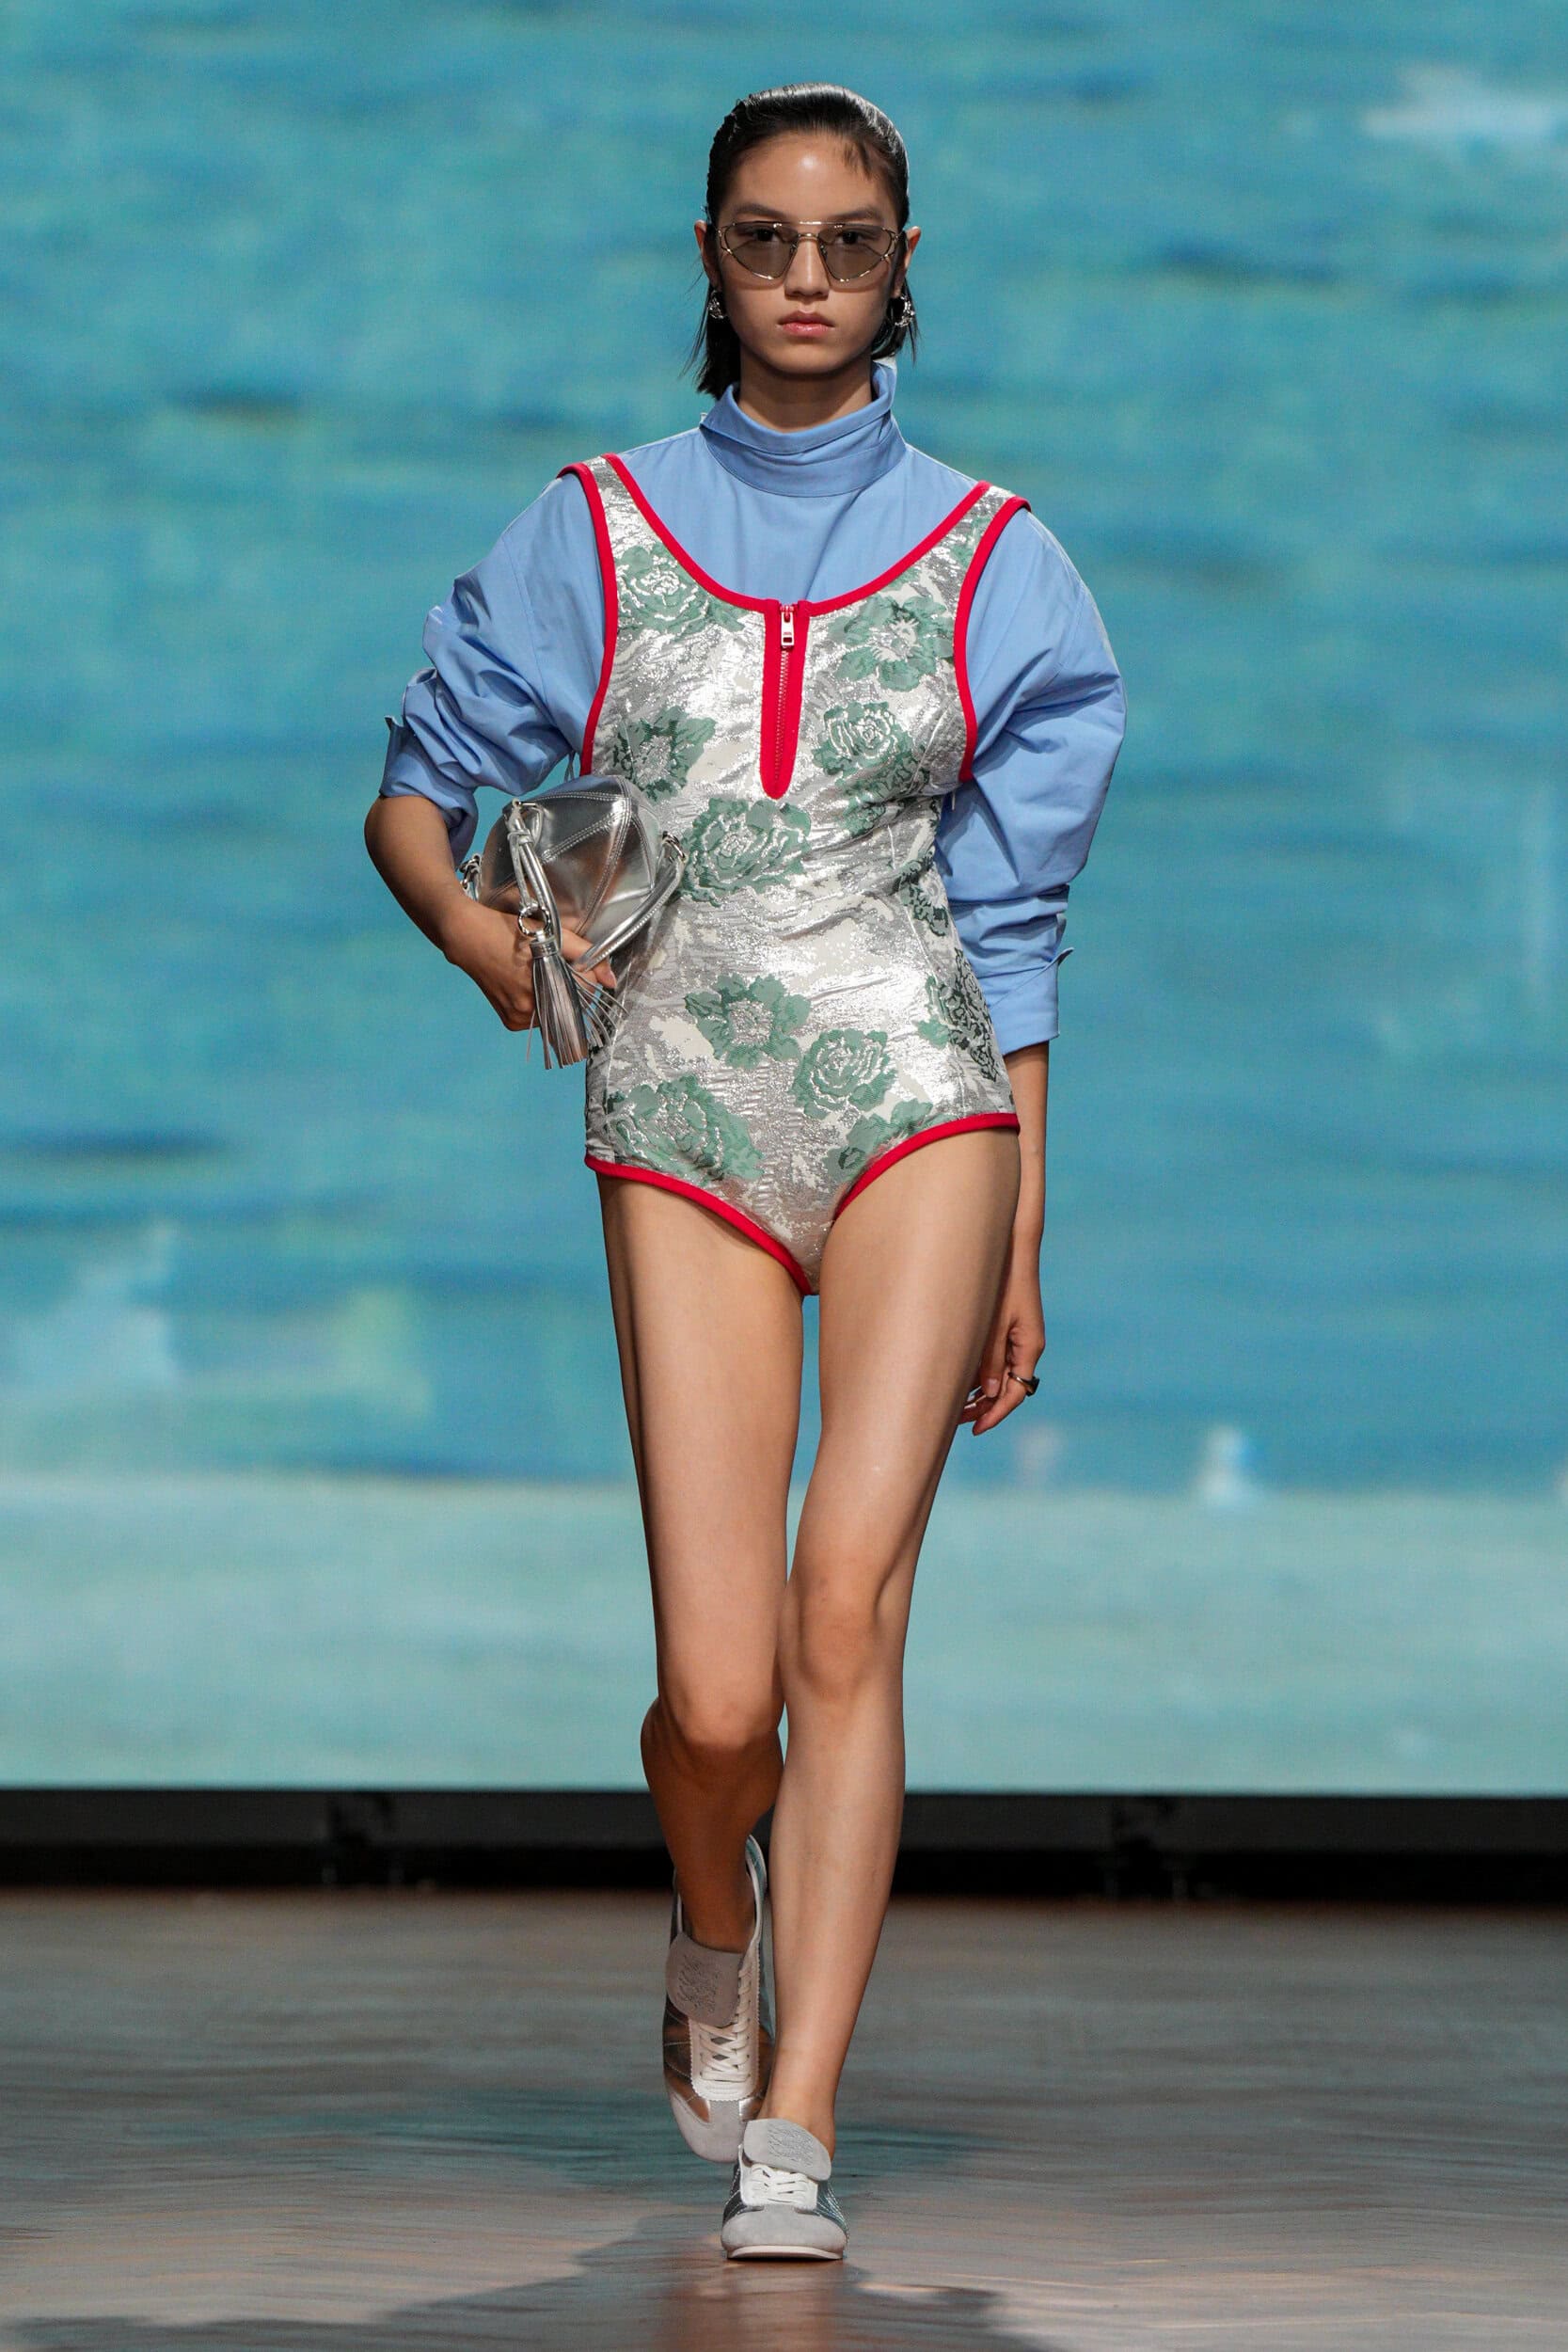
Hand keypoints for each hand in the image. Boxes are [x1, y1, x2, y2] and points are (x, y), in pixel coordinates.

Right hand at [439, 898, 615, 1032]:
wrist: (468, 937)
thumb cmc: (509, 931)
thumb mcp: (550, 935)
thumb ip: (584, 954)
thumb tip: (611, 981)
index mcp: (543, 988)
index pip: (586, 991)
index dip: (586, 973)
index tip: (573, 959)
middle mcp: (530, 1010)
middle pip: (570, 1003)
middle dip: (570, 984)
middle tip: (550, 962)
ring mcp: (518, 1019)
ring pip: (555, 1011)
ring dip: (555, 994)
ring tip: (536, 971)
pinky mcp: (510, 1022)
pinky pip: (538, 1017)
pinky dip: (540, 1003)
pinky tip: (527, 984)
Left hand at [962, 1249, 1044, 1435]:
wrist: (1013, 1248)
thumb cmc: (1004, 1281)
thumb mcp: (995, 1323)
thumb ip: (991, 1358)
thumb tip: (987, 1393)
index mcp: (1029, 1348)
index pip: (1015, 1394)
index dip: (994, 1414)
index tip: (974, 1429)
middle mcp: (1025, 1348)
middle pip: (1007, 1389)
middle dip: (983, 1408)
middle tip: (954, 1421)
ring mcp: (1017, 1339)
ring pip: (999, 1377)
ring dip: (978, 1393)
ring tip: (951, 1406)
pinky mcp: (1007, 1329)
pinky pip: (995, 1360)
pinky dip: (978, 1374)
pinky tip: (957, 1380)